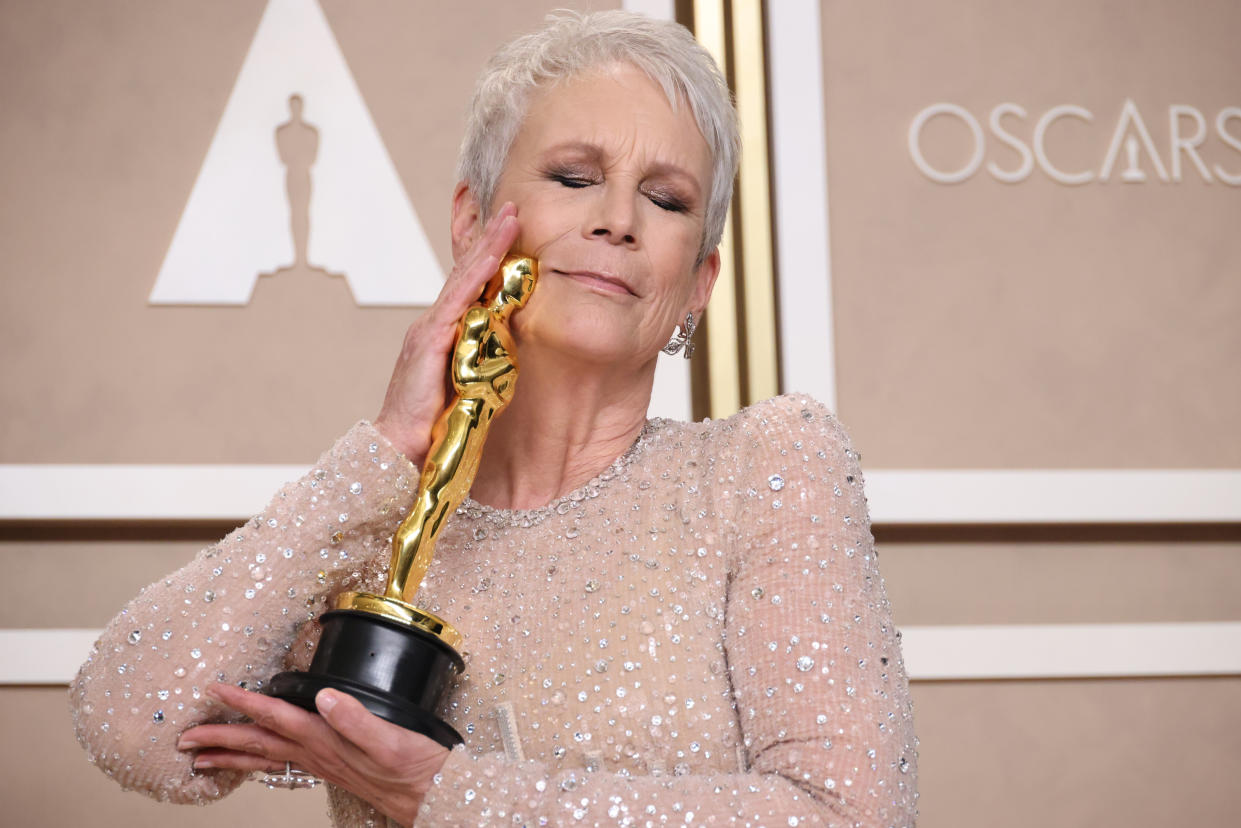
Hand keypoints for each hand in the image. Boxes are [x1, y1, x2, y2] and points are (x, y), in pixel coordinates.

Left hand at [178, 683, 450, 825]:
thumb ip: (355, 719)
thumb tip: (322, 696)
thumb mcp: (391, 740)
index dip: (243, 702)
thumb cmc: (416, 769)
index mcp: (327, 741)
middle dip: (219, 738)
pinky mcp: (334, 768)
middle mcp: (319, 754)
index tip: (214, 689)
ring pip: (266, 758)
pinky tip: (257, 760)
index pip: (276, 717)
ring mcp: (324, 764)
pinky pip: (284, 764)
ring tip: (201, 757)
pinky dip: (261, 761)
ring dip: (232, 755)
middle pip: (259, 744)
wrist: (434, 797)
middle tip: (183, 737)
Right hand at [374, 202, 519, 462]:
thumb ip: (481, 364)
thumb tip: (508, 355)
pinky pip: (457, 301)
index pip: (469, 287)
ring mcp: (430, 329)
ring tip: (508, 219)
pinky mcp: (429, 341)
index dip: (488, 256)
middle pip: (466, 272)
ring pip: (463, 279)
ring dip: (488, 246)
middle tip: (512, 208)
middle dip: (489, 238)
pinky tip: (491, 257)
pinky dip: (475, 276)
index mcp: (443, 334)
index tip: (509, 230)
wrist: (398, 450)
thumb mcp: (465, 387)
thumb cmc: (432, 425)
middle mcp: (434, 324)